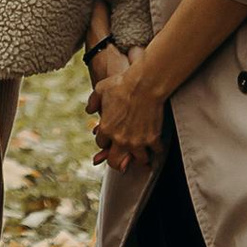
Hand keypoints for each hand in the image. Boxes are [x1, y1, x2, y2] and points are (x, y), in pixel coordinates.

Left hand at [90, 48, 161, 169]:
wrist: (144, 84)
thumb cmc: (122, 84)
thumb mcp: (100, 89)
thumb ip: (93, 101)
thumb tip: (89, 110)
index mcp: (106, 129)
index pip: (101, 144)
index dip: (106, 140)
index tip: (112, 136)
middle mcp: (120, 139)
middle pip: (115, 162)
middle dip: (118, 160)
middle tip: (123, 158)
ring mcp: (137, 141)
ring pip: (138, 160)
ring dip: (140, 156)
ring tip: (142, 152)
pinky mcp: (152, 138)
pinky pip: (156, 151)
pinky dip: (157, 148)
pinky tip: (157, 144)